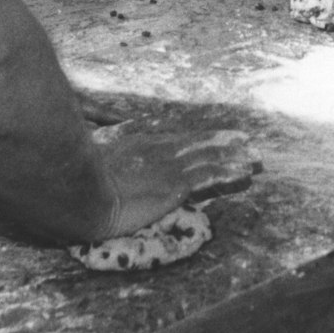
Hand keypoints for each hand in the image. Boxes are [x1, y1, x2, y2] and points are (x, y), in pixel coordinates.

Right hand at [94, 132, 259, 238]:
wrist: (78, 197)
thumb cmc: (77, 179)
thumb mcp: (90, 158)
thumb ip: (105, 144)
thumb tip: (112, 136)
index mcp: (140, 145)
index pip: (179, 140)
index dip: (202, 138)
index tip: (219, 136)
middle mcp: (159, 151)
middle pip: (199, 145)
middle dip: (224, 144)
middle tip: (247, 142)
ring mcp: (168, 167)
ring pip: (210, 158)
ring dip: (235, 158)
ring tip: (257, 158)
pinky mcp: (175, 185)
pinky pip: (210, 177)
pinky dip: (230, 172)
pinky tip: (246, 171)